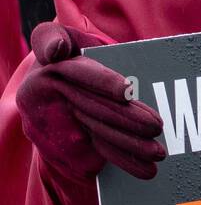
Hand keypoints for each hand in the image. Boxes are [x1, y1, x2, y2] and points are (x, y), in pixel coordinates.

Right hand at [16, 22, 165, 204]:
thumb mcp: (62, 41)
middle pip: (91, 108)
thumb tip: (55, 51)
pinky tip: (144, 168)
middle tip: (158, 126)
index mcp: (45, 66)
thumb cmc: (68, 60)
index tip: (127, 91)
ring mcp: (44, 127)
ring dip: (128, 147)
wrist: (49, 94)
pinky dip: (120, 162)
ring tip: (158, 153)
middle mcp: (37, 98)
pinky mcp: (54, 149)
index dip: (101, 81)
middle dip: (127, 119)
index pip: (74, 71)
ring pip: (94, 136)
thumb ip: (57, 37)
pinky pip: (91, 157)